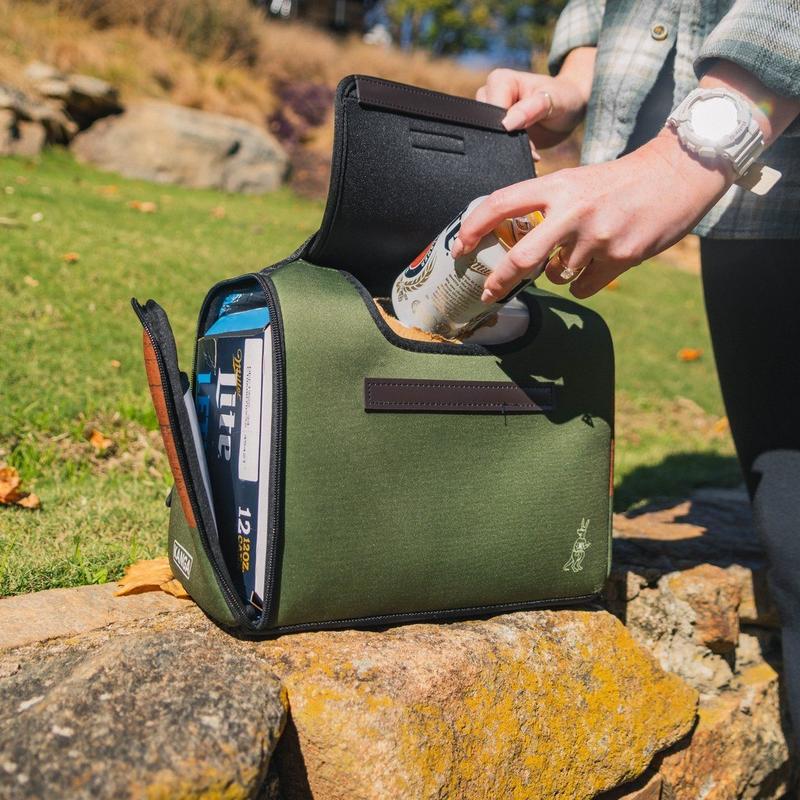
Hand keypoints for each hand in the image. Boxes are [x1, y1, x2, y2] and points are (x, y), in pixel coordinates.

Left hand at [450, 128, 732, 299]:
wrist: (677, 174)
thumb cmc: (620, 181)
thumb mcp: (576, 180)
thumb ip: (545, 205)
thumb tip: (511, 239)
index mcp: (558, 185)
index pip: (501, 204)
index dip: (473, 228)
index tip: (460, 247)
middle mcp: (574, 210)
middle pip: (522, 257)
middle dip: (500, 280)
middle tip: (488, 292)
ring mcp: (598, 236)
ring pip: (556, 275)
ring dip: (557, 272)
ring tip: (579, 251)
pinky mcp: (621, 257)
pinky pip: (583, 287)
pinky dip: (582, 282)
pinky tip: (598, 262)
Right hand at [476, 49, 595, 151]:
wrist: (569, 111)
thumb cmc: (563, 97)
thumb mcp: (552, 101)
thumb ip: (530, 109)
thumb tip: (505, 124)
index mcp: (499, 81)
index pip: (489, 111)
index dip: (504, 128)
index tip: (526, 135)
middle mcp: (489, 95)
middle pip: (487, 126)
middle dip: (507, 140)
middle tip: (531, 146)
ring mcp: (490, 114)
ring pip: (489, 138)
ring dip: (510, 148)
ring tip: (531, 149)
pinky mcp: (495, 130)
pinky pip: (495, 146)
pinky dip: (511, 153)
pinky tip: (528, 152)